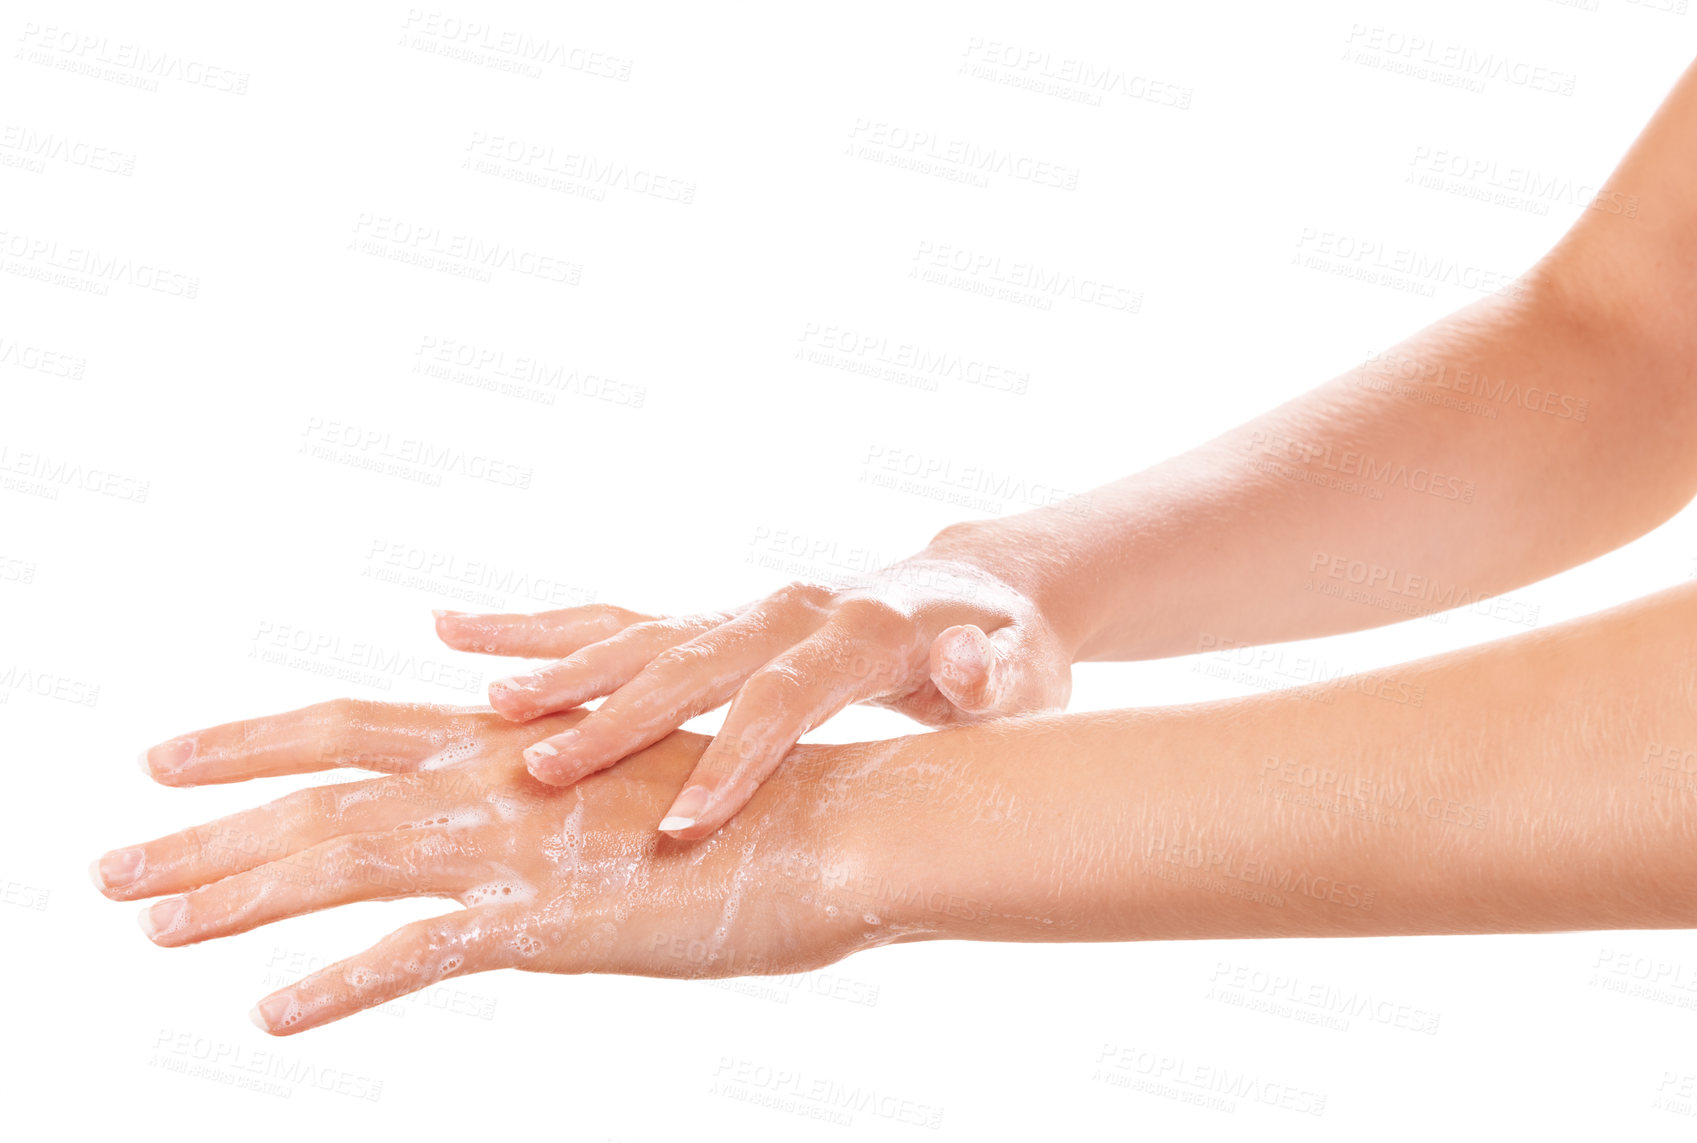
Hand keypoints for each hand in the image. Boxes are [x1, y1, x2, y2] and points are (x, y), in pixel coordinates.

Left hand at [94, 700, 897, 1034]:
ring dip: (234, 894)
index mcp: (507, 743)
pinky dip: (339, 984)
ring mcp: (514, 845)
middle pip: (317, 788)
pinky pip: (418, 956)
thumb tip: (509, 782)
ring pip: (341, 859)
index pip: (351, 724)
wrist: (835, 825)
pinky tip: (270, 1015)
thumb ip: (551, 781)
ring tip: (144, 926)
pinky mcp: (549, 916)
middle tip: (106, 868)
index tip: (166, 759)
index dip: (251, 741)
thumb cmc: (744, 807)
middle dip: (204, 827)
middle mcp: (491, 779)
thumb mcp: (627, 782)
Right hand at [433, 554, 1071, 837]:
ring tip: (481, 698)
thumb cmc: (1009, 655)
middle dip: (617, 720)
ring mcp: (746, 611)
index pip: (786, 698)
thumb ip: (994, 678)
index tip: (679, 822)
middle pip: (692, 663)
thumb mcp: (1023, 675)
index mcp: (863, 633)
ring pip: (639, 633)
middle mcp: (791, 610)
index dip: (734, 759)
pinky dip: (542, 625)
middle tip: (542, 771)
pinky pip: (620, 619)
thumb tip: (971, 661)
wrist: (982, 594)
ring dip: (560, 665)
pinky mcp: (716, 622)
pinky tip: (458, 631)